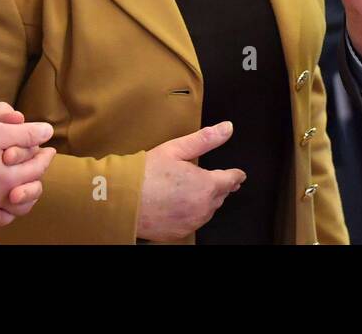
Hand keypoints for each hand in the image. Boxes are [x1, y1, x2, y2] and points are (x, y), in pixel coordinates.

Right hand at [0, 121, 55, 230]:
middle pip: (25, 198)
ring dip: (12, 205)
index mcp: (9, 178)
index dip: (45, 157)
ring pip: (4, 213)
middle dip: (33, 184)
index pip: (37, 170)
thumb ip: (24, 134)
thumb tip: (47, 133)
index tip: (48, 150)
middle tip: (34, 174)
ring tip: (13, 194)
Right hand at [136, 122, 245, 241]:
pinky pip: (193, 221)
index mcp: (206, 185)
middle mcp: (202, 207)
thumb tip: (226, 128)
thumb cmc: (146, 173)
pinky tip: (181, 205)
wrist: (122, 199)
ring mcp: (191, 222)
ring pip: (207, 210)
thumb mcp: (176, 149)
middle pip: (219, 196)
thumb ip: (205, 139)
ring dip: (205, 200)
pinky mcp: (179, 232)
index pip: (230, 180)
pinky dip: (191, 213)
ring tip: (195, 191)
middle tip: (216, 181)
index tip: (239, 175)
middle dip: (218, 187)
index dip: (236, 176)